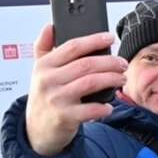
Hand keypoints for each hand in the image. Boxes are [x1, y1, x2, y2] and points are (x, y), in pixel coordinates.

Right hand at [25, 24, 126, 155]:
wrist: (36, 131)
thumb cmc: (43, 97)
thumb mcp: (38, 71)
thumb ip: (43, 47)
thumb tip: (50, 26)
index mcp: (44, 65)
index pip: (72, 47)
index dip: (94, 40)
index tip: (110, 37)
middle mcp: (49, 80)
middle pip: (86, 64)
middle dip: (109, 62)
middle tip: (122, 64)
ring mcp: (57, 99)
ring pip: (91, 82)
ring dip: (111, 79)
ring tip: (121, 79)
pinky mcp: (65, 117)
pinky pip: (91, 109)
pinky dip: (103, 107)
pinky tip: (109, 106)